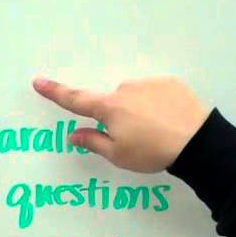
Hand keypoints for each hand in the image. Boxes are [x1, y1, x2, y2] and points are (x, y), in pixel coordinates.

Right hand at [32, 76, 211, 173]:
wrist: (196, 141)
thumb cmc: (152, 152)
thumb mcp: (119, 155)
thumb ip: (94, 142)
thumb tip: (74, 135)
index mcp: (109, 109)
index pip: (76, 100)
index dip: (55, 92)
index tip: (39, 81)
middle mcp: (126, 90)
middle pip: (113, 104)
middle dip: (119, 118)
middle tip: (137, 140)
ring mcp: (149, 84)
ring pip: (136, 98)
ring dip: (141, 111)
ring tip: (158, 133)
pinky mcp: (170, 83)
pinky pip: (156, 93)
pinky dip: (159, 106)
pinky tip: (171, 122)